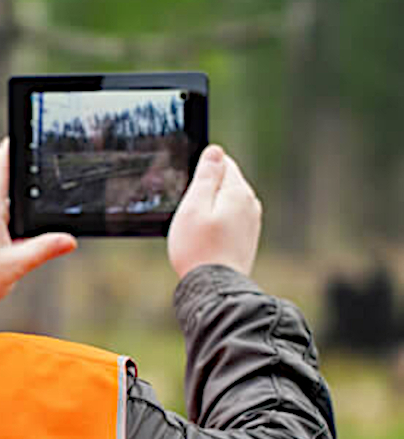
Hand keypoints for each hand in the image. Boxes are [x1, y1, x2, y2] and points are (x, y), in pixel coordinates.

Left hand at [0, 139, 76, 311]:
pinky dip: (8, 221)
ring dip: (15, 204)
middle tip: (38, 169)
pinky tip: (17, 232)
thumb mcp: (15, 265)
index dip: (9, 151)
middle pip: (3, 188)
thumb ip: (43, 249)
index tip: (16, 137)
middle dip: (21, 181)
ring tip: (33, 203)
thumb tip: (69, 240)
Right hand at [167, 144, 261, 279]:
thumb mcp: (194, 206)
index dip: (201, 171)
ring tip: (195, 230)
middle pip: (225, 182)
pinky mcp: (246, 237)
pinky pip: (228, 220)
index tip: (188, 190)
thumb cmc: (198, 249)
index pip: (223, 162)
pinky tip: (205, 240)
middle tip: (187, 213)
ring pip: (226, 202)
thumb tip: (215, 151)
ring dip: (209, 209)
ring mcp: (251, 222)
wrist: (215, 288)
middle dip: (205, 190)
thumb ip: (206, 176)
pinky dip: (215, 224)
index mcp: (238, 192)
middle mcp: (250, 204)